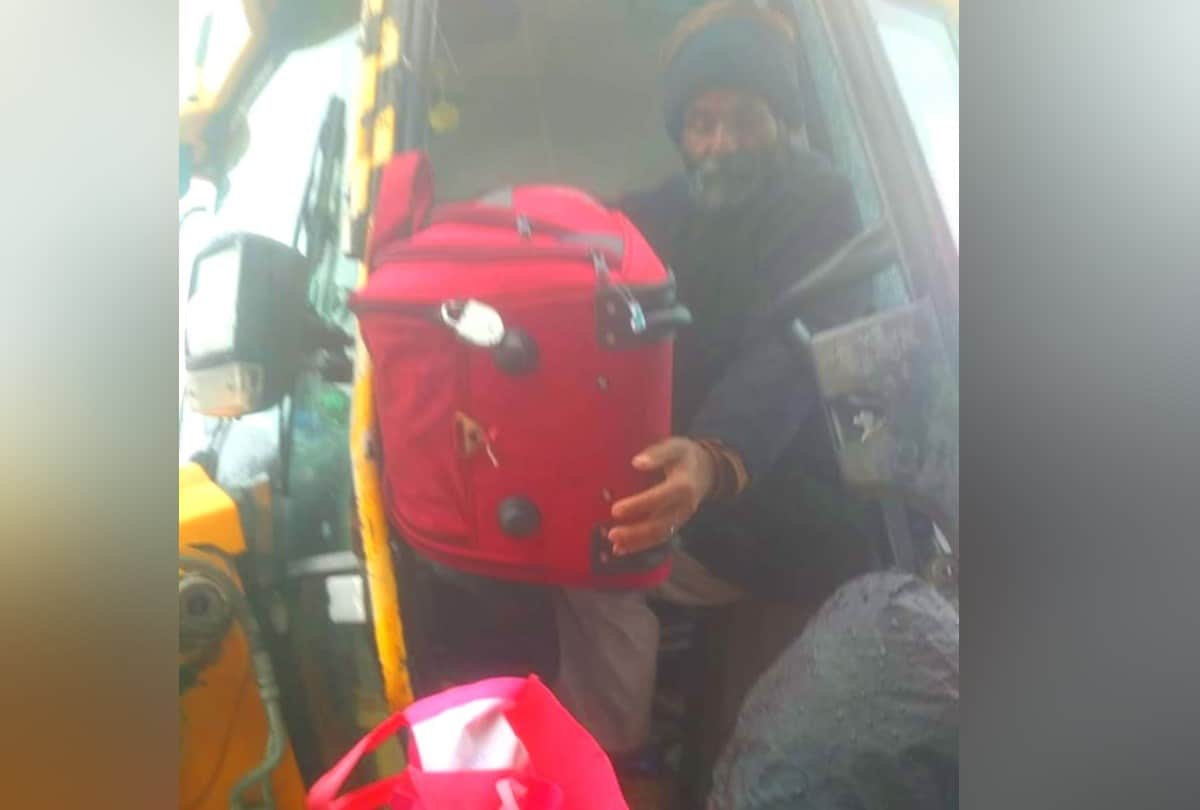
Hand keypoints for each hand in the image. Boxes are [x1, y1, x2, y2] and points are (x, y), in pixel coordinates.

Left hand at [607, 438, 717, 555]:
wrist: (706, 471)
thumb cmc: (684, 456)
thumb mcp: (675, 446)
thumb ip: (657, 453)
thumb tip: (637, 463)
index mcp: (683, 485)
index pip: (660, 498)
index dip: (639, 506)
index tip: (615, 510)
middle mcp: (684, 506)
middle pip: (659, 524)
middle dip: (635, 532)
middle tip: (611, 534)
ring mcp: (681, 518)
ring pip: (659, 535)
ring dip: (636, 543)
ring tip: (615, 545)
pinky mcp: (676, 525)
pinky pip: (659, 538)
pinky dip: (640, 546)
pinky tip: (622, 549)